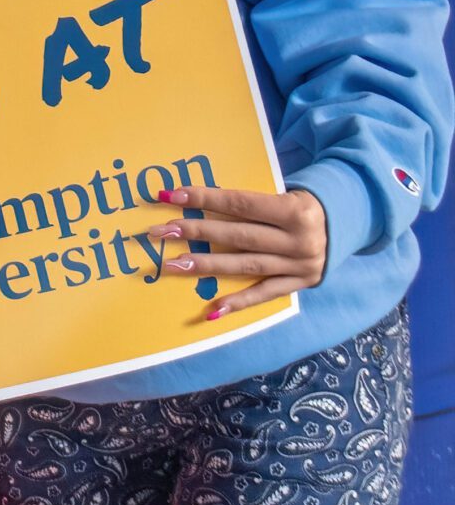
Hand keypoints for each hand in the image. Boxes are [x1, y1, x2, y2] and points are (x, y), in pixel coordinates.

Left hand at [151, 182, 327, 315]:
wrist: (344, 224)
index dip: (205, 199)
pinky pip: (264, 294)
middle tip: (160, 232)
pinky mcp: (300, 285)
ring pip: (245, 265)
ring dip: (206, 265)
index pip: (240, 203)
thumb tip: (193, 199)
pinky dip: (238, 303)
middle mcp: (299, 240)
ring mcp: (300, 266)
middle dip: (196, 232)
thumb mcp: (282, 195)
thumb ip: (246, 202)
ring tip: (173, 265)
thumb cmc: (298, 205)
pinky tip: (212, 310)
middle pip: (238, 236)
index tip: (171, 197)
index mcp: (294, 211)